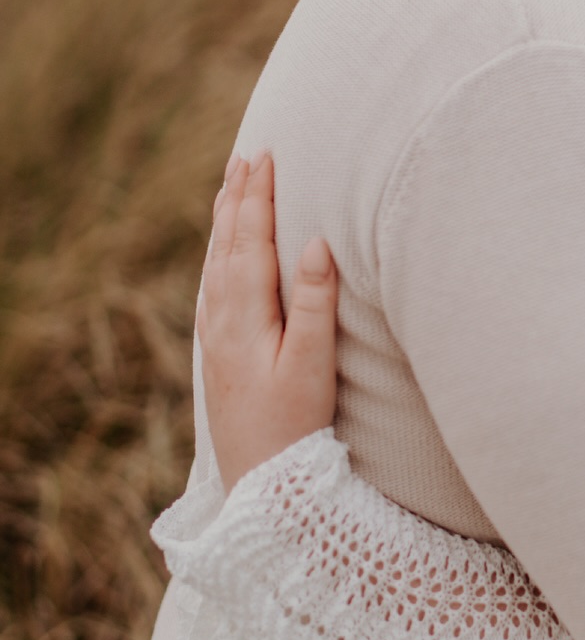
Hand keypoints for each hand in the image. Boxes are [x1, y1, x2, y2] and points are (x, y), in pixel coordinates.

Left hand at [197, 153, 339, 491]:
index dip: (259, 197)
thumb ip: (315, 302)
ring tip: (231, 187)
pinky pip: (213, 286)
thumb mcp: (312, 363)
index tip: (267, 156)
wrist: (261, 483)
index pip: (251, 240)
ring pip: (216, 263)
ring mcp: (215, 338)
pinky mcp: (217, 354)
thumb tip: (315, 242)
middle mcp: (222, 320)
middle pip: (227, 243)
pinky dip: (219, 255)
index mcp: (245, 315)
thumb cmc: (295, 425)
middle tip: (246, 156)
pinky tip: (222, 253)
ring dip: (225, 222)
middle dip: (236, 198)